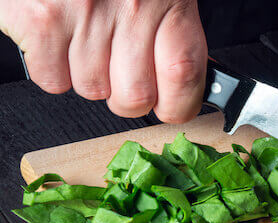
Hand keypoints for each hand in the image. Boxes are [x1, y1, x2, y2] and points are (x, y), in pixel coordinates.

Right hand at [0, 0, 207, 123]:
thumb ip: (174, 34)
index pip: (184, 76)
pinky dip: (53, 68)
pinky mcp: (42, 19)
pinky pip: (53, 80)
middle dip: (127, 97)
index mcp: (169, 2)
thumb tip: (185, 84)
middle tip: (121, 71)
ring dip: (89, 76)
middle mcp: (130, 8)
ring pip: (92, 90)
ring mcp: (84, 14)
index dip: (179, 104)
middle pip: (135, 98)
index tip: (172, 106)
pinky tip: (60, 38)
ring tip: (87, 40)